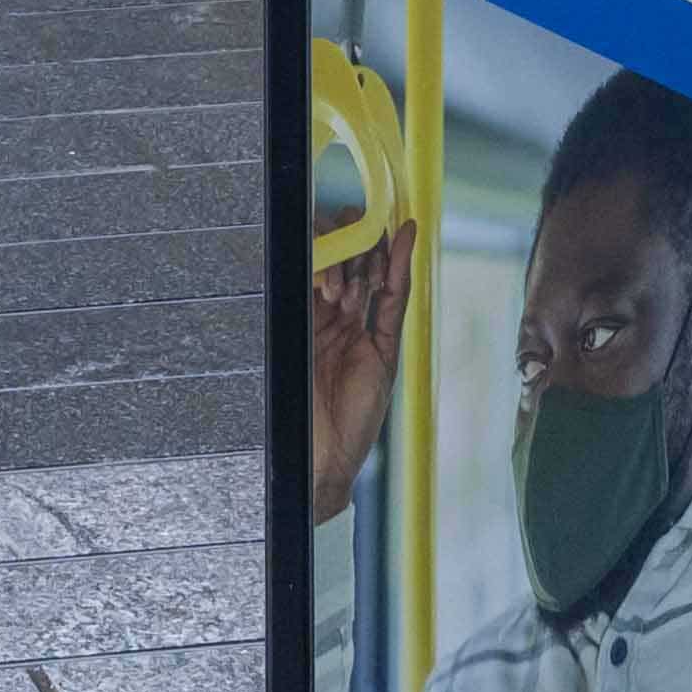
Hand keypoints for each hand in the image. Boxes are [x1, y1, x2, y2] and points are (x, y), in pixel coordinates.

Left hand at [307, 228, 413, 517]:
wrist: (319, 456)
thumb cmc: (296, 410)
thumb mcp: (288, 345)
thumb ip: (292, 307)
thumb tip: (293, 263)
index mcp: (305, 316)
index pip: (317, 261)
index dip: (319, 244)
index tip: (316, 240)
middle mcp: (334, 318)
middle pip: (347, 261)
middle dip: (342, 249)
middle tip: (334, 272)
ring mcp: (362, 329)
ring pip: (371, 274)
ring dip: (366, 256)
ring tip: (362, 249)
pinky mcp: (384, 345)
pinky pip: (394, 301)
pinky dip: (399, 267)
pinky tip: (403, 235)